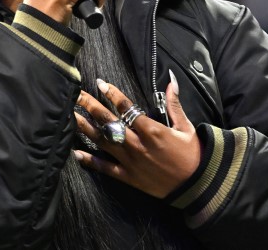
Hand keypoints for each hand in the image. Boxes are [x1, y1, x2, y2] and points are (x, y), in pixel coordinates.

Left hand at [73, 71, 200, 197]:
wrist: (197, 185)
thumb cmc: (193, 154)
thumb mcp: (185, 127)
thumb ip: (174, 104)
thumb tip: (171, 80)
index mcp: (152, 130)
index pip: (127, 108)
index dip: (112, 94)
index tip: (100, 84)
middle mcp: (137, 144)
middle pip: (109, 122)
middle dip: (91, 106)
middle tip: (76, 94)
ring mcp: (130, 161)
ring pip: (103, 141)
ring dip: (84, 127)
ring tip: (70, 115)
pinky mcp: (128, 177)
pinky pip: (105, 168)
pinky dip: (90, 161)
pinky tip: (75, 153)